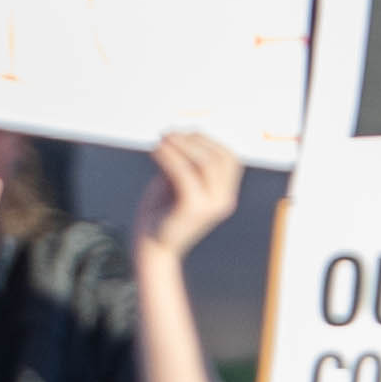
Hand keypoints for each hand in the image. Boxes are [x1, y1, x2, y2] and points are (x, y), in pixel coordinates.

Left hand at [132, 130, 240, 265]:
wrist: (151, 248)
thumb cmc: (161, 213)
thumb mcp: (177, 181)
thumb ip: (186, 162)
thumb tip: (185, 135)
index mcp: (225, 194)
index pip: (229, 158)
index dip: (207, 140)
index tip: (182, 133)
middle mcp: (224, 200)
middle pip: (218, 157)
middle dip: (192, 140)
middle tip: (167, 134)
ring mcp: (212, 206)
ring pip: (205, 163)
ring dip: (181, 146)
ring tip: (160, 140)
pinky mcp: (194, 209)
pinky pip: (184, 174)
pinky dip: (169, 157)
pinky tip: (156, 150)